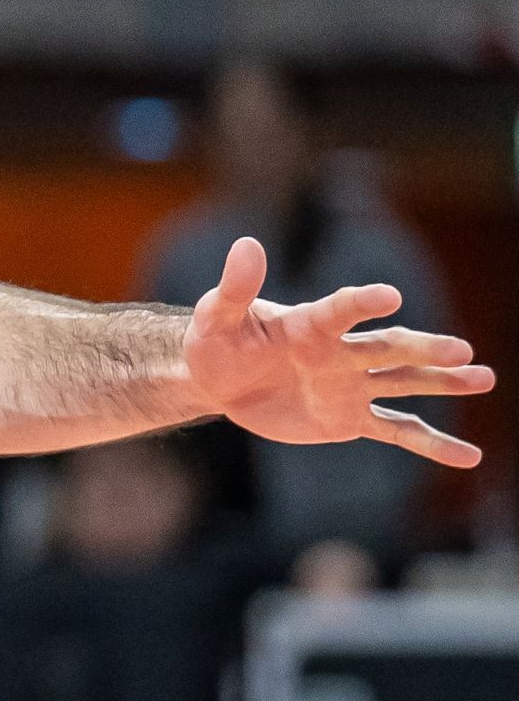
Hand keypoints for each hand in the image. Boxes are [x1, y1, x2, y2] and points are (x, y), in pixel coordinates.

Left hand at [185, 237, 494, 466]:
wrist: (218, 382)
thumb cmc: (216, 342)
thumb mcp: (217, 318)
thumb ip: (236, 288)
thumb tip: (246, 245)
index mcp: (309, 324)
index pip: (340, 311)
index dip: (361, 303)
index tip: (390, 296)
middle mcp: (339, 353)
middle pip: (387, 348)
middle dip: (422, 350)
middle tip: (460, 350)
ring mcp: (349, 386)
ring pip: (404, 382)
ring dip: (442, 382)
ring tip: (483, 376)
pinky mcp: (349, 418)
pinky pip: (396, 430)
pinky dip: (431, 443)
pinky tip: (469, 455)